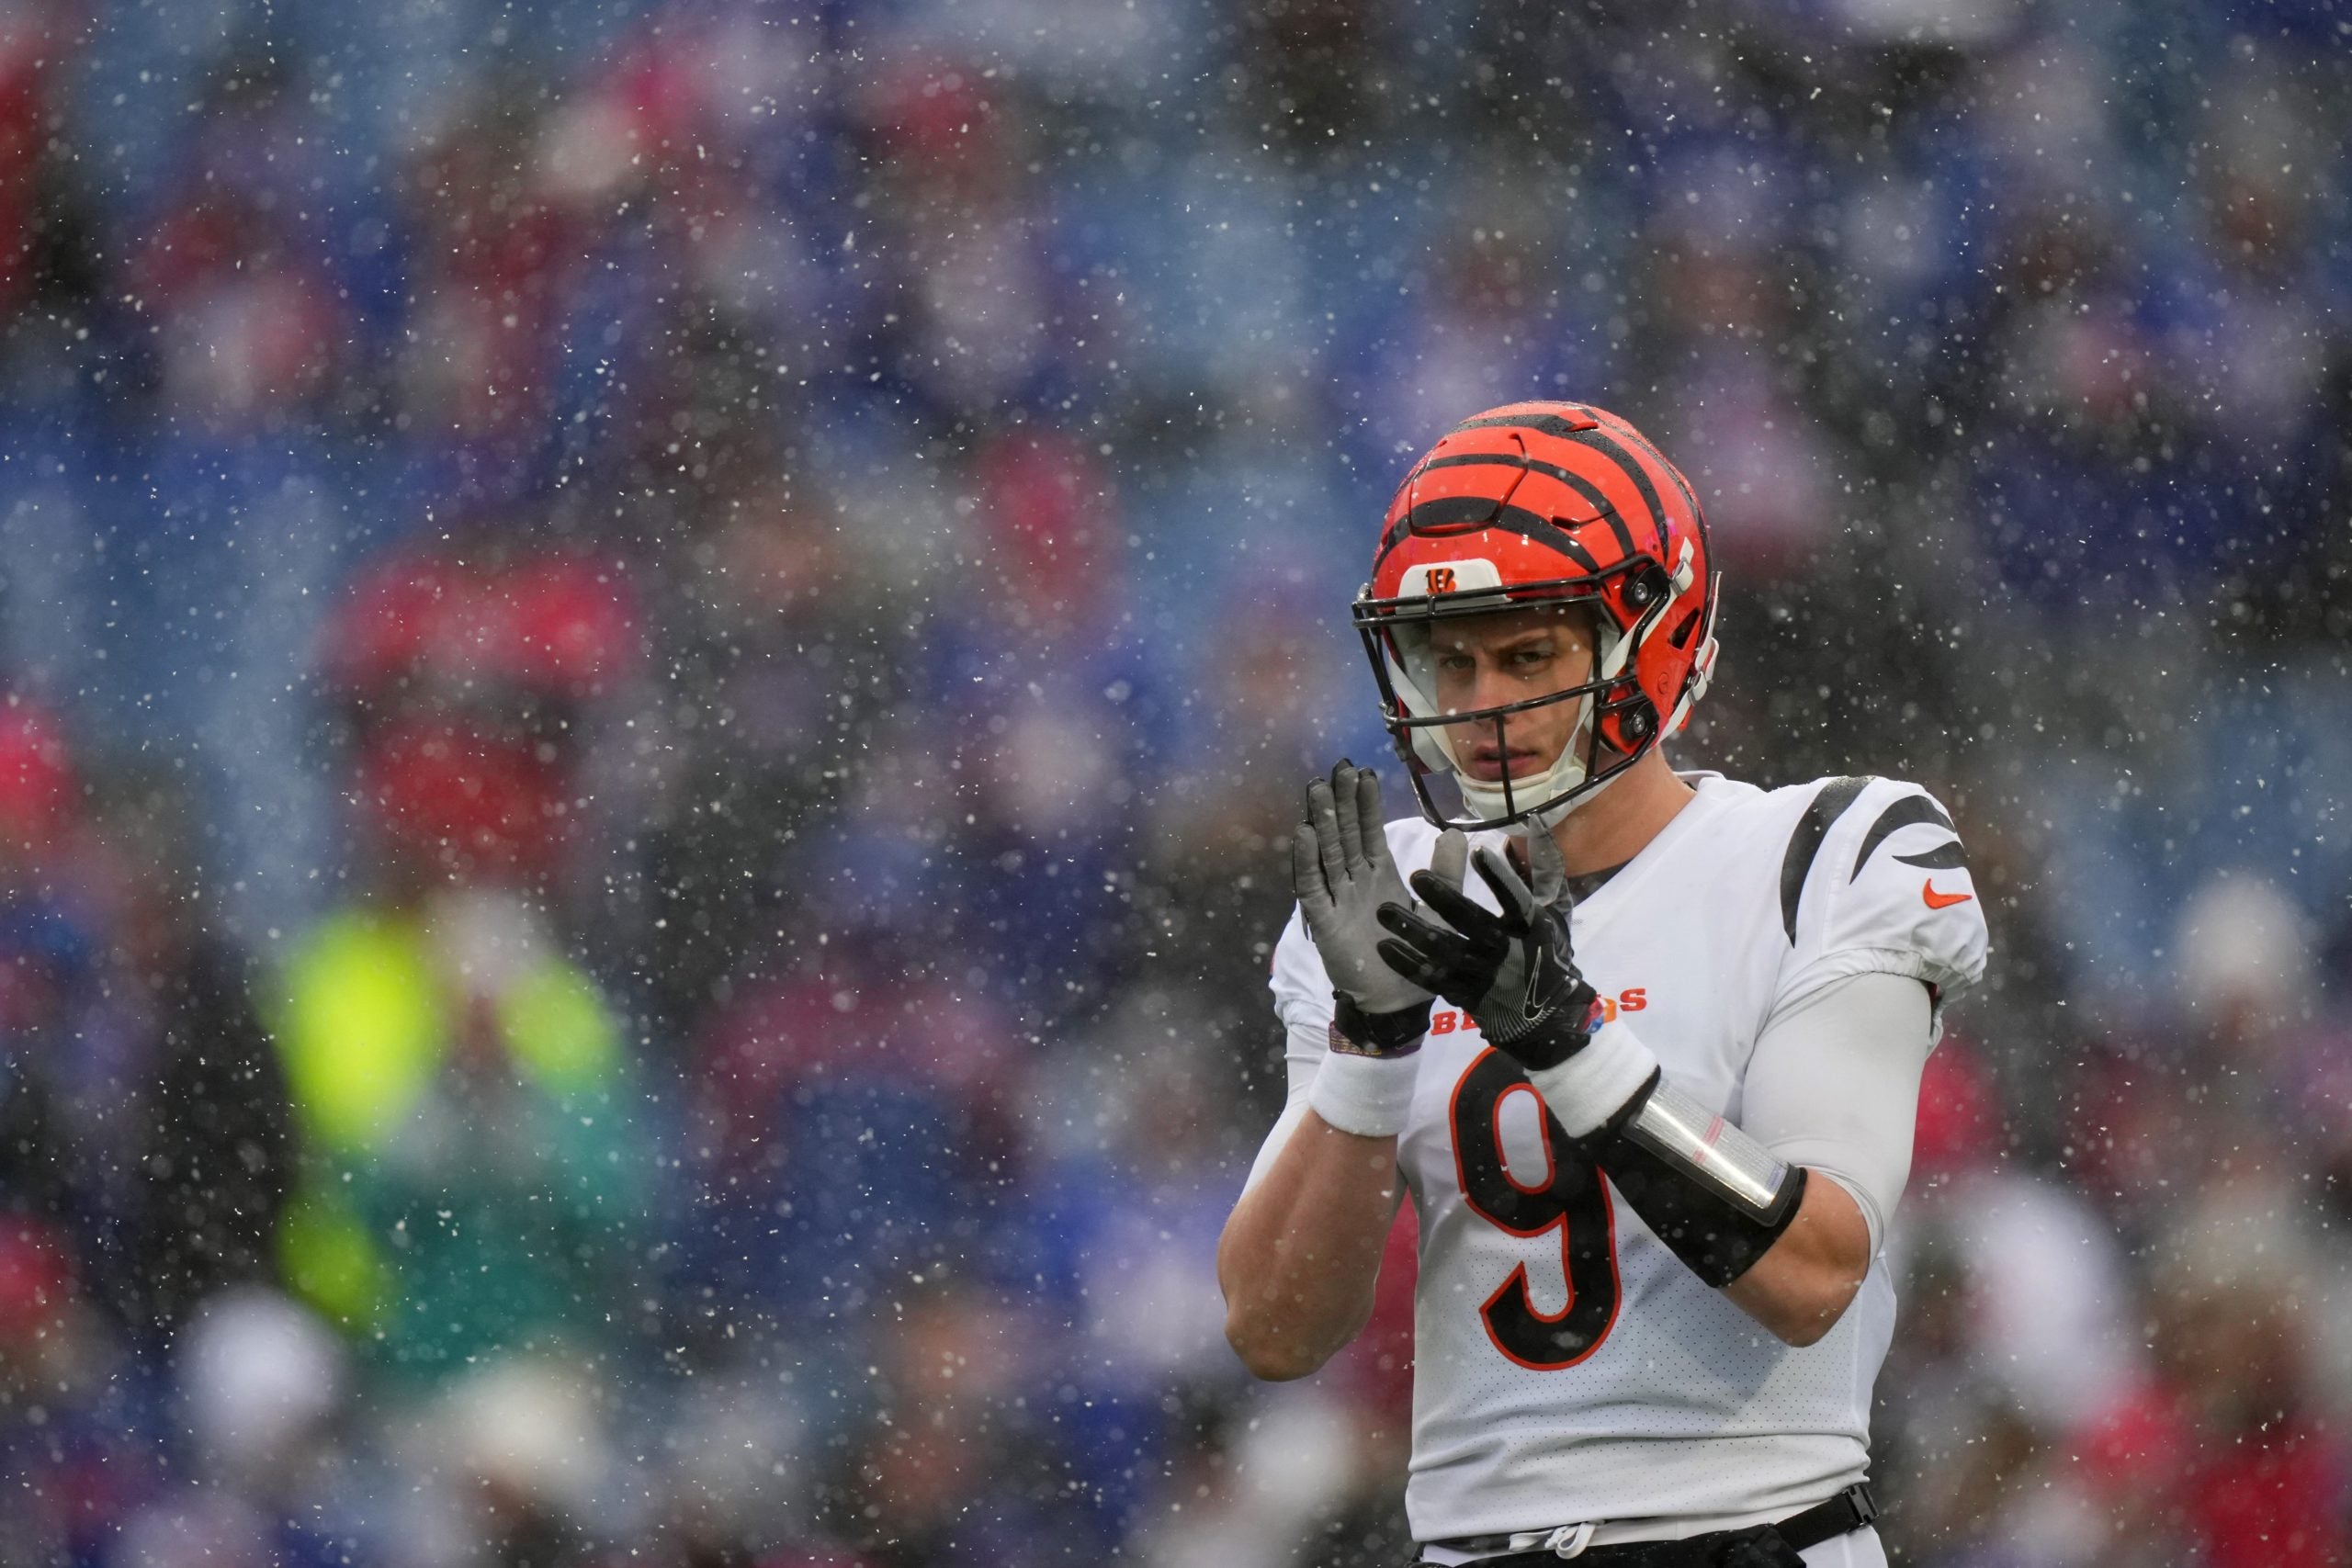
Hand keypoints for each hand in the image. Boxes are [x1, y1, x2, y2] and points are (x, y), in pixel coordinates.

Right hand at [1292, 761, 1451, 1051]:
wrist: (1399, 1003)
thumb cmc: (1417, 959)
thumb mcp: (1441, 911)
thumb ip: (1445, 874)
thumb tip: (1456, 832)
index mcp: (1381, 876)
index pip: (1369, 832)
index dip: (1366, 804)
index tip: (1363, 772)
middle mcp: (1355, 882)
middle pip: (1344, 835)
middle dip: (1341, 803)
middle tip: (1336, 768)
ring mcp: (1337, 900)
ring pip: (1327, 854)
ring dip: (1321, 822)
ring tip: (1318, 789)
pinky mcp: (1324, 922)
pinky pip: (1312, 888)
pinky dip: (1307, 862)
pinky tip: (1303, 834)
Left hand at [1375, 822, 1599, 1069]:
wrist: (1543, 1018)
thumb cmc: (1546, 955)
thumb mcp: (1553, 913)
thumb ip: (1544, 871)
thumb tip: (1535, 824)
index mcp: (1530, 927)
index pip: (1516, 899)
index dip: (1500, 877)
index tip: (1479, 852)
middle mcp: (1507, 951)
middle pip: (1474, 923)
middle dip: (1445, 899)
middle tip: (1416, 876)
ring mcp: (1483, 976)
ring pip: (1445, 952)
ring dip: (1413, 931)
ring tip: (1385, 912)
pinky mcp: (1464, 995)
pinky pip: (1432, 979)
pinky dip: (1407, 964)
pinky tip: (1385, 946)